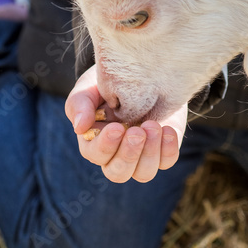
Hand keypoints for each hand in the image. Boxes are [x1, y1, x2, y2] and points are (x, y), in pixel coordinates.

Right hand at [65, 65, 186, 182]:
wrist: (138, 74)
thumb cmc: (106, 84)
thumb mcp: (88, 89)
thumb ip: (80, 105)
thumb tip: (79, 127)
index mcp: (94, 142)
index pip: (96, 155)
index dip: (106, 146)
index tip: (117, 127)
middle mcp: (116, 155)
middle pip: (119, 173)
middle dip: (129, 154)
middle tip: (137, 131)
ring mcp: (141, 155)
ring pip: (143, 173)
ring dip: (150, 153)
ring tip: (153, 127)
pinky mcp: (162, 150)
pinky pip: (166, 161)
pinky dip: (168, 149)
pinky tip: (167, 130)